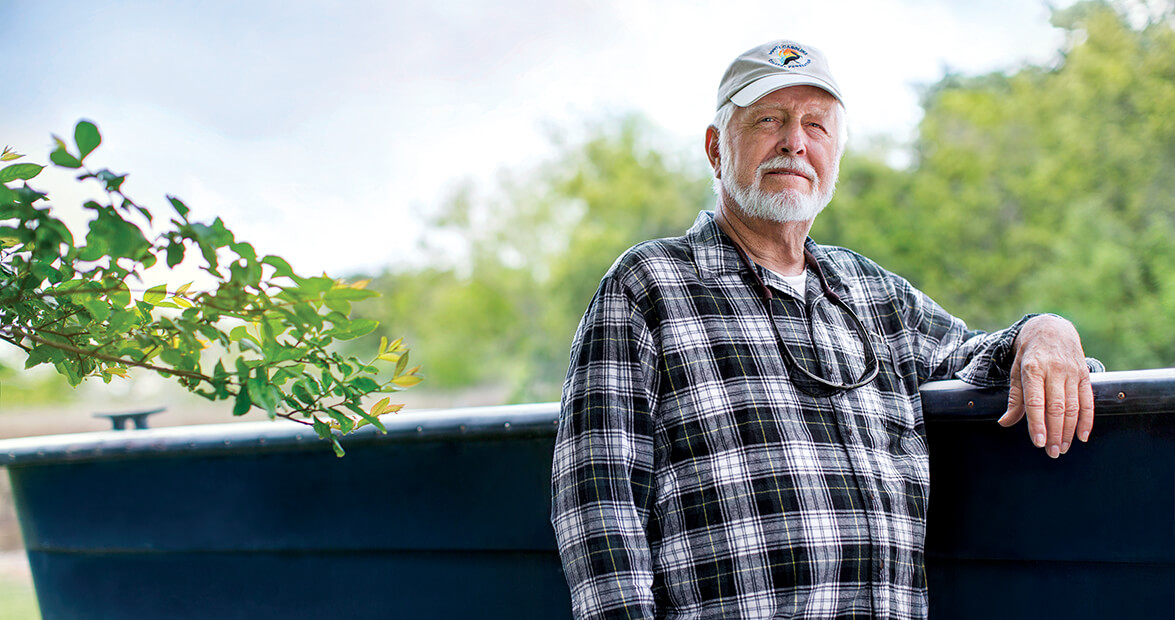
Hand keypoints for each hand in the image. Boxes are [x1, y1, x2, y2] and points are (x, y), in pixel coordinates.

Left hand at [997, 315, 1093, 457]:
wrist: (1051, 328)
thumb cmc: (1030, 354)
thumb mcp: (1016, 371)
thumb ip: (1015, 399)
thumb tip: (1004, 422)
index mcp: (1032, 368)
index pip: (1035, 401)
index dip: (1037, 423)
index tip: (1038, 442)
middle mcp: (1054, 370)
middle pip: (1056, 407)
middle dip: (1054, 433)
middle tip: (1052, 452)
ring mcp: (1072, 372)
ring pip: (1073, 407)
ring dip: (1069, 431)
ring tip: (1063, 448)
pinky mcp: (1085, 375)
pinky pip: (1088, 400)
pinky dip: (1087, 420)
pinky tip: (1082, 436)